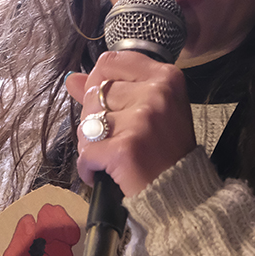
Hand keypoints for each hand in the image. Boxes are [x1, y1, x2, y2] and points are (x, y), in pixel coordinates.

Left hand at [66, 50, 196, 196]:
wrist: (181, 194)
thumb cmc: (166, 151)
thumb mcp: (151, 110)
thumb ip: (112, 88)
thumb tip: (73, 79)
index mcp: (165, 77)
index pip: (110, 61)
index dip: (99, 82)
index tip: (108, 102)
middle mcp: (155, 93)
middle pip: (95, 93)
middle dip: (95, 119)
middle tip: (118, 138)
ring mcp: (141, 120)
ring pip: (87, 123)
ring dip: (91, 144)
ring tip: (112, 156)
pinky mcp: (125, 148)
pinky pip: (86, 152)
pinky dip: (89, 168)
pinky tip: (106, 172)